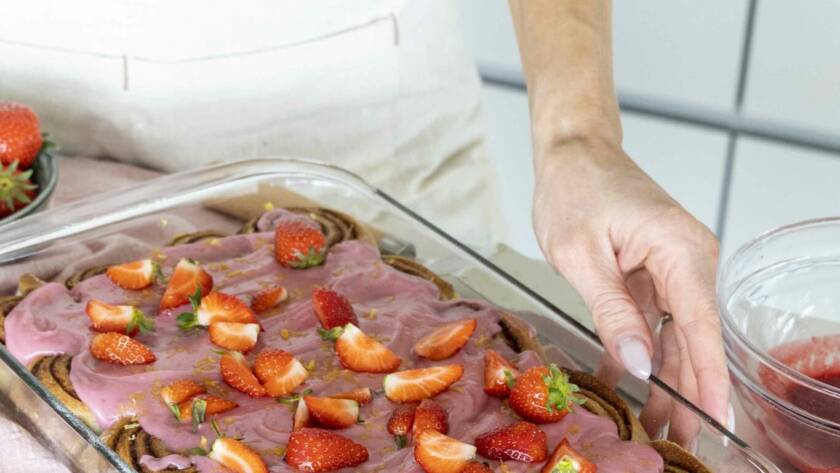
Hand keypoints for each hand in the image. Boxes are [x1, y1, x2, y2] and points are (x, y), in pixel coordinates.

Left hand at [532, 137, 730, 444]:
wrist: (574, 153)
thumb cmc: (574, 188)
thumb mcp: (580, 255)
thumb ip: (611, 311)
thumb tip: (638, 363)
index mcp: (679, 250)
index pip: (701, 325)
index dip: (708, 377)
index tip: (714, 417)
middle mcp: (688, 259)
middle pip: (693, 337)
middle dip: (686, 390)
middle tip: (678, 437)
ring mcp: (675, 265)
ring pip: (675, 333)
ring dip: (663, 377)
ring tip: (654, 422)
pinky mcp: (656, 270)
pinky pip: (654, 318)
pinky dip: (639, 349)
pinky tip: (624, 381)